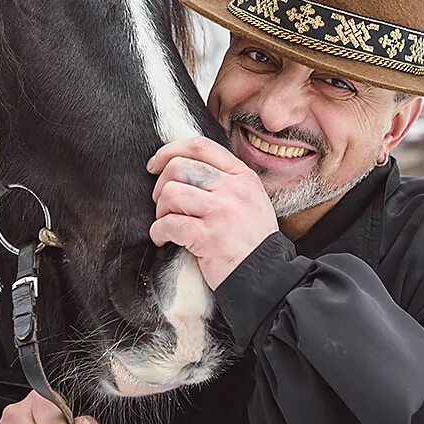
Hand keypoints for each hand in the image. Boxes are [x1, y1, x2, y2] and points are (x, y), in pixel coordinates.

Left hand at [147, 136, 279, 289]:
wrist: (268, 276)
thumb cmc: (253, 240)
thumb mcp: (251, 199)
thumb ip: (225, 180)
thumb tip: (183, 167)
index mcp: (243, 176)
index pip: (201, 147)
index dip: (170, 150)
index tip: (156, 164)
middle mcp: (233, 189)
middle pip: (179, 166)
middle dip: (161, 184)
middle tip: (162, 203)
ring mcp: (221, 212)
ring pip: (171, 193)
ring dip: (160, 210)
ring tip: (166, 222)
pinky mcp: (208, 237)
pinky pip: (169, 224)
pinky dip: (158, 232)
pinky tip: (164, 240)